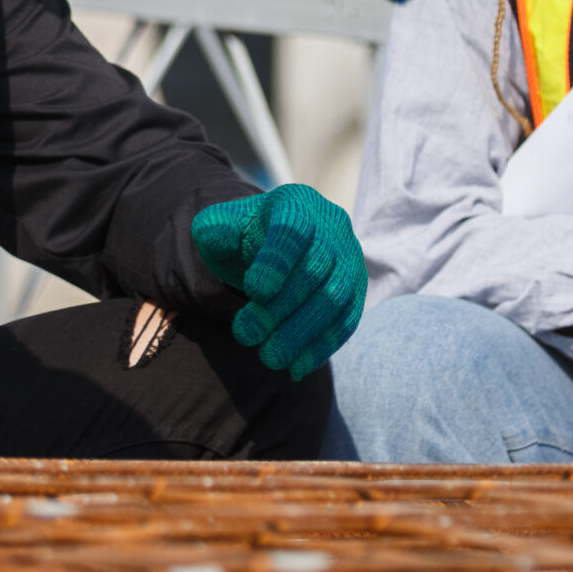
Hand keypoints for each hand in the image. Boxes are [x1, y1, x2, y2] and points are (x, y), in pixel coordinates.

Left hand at [189, 184, 366, 381]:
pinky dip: (324, 345)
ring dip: (302, 333)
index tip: (253, 291)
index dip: (277, 261)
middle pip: (316, 269)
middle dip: (281, 308)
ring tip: (269, 357)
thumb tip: (220, 236)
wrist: (273, 248)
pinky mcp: (357, 289)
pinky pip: (348, 320)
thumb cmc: (243, 236)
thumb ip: (215, 229)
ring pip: (336, 298)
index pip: (293, 229)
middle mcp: (331, 226)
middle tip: (246, 335)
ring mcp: (349, 258)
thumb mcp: (220, 226)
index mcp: (297, 204)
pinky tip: (297, 367)